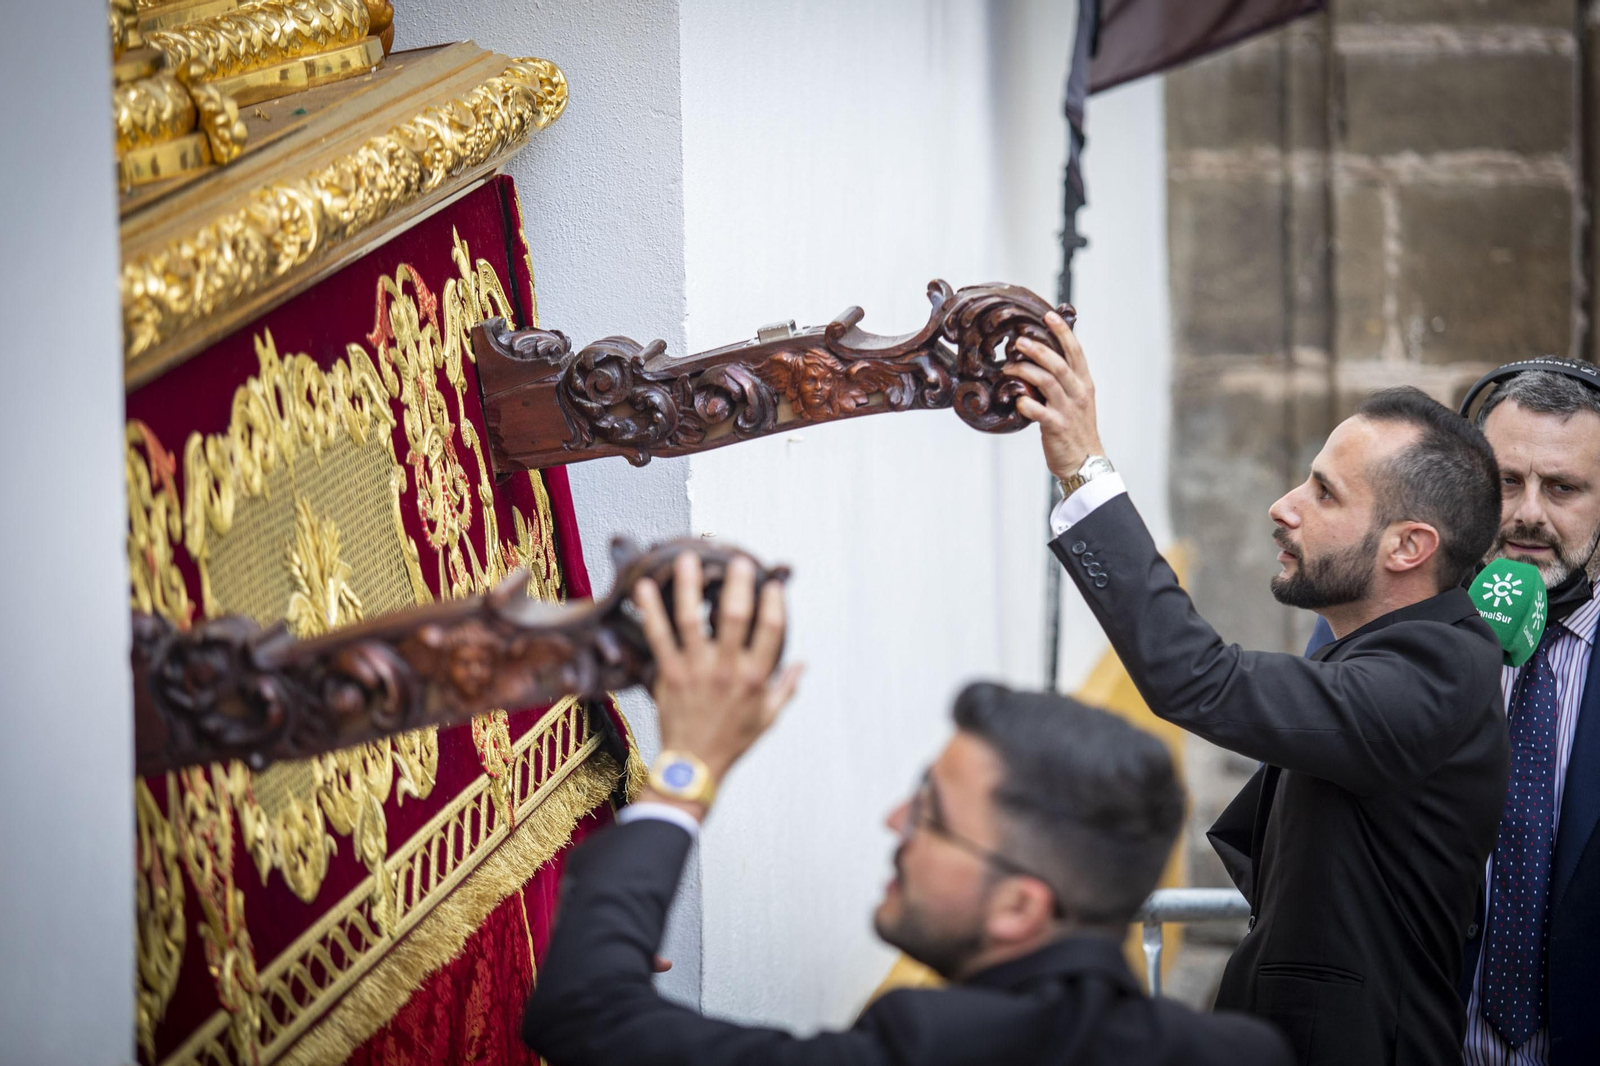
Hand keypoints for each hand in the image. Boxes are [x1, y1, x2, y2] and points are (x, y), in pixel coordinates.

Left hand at [633, 552, 802, 787]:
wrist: (693, 766)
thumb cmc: (732, 740)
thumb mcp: (768, 717)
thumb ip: (786, 687)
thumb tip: (803, 663)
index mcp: (754, 678)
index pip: (771, 630)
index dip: (774, 602)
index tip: (773, 583)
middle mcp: (726, 670)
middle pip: (734, 617)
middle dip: (737, 584)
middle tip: (738, 560)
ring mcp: (695, 670)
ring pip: (691, 620)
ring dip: (690, 586)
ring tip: (689, 559)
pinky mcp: (668, 674)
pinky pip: (658, 637)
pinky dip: (651, 610)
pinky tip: (646, 587)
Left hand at [1002, 310, 1106, 481]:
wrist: (1085, 461)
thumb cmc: (1076, 429)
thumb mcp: (1076, 399)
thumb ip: (1063, 380)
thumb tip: (1041, 359)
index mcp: (1084, 383)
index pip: (1075, 352)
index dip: (1063, 332)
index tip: (1049, 315)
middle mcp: (1078, 393)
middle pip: (1059, 363)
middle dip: (1039, 349)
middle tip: (1019, 341)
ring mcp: (1068, 410)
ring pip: (1047, 382)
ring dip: (1026, 371)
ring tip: (1008, 367)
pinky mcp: (1056, 427)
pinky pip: (1037, 410)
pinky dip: (1024, 402)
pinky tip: (1015, 400)